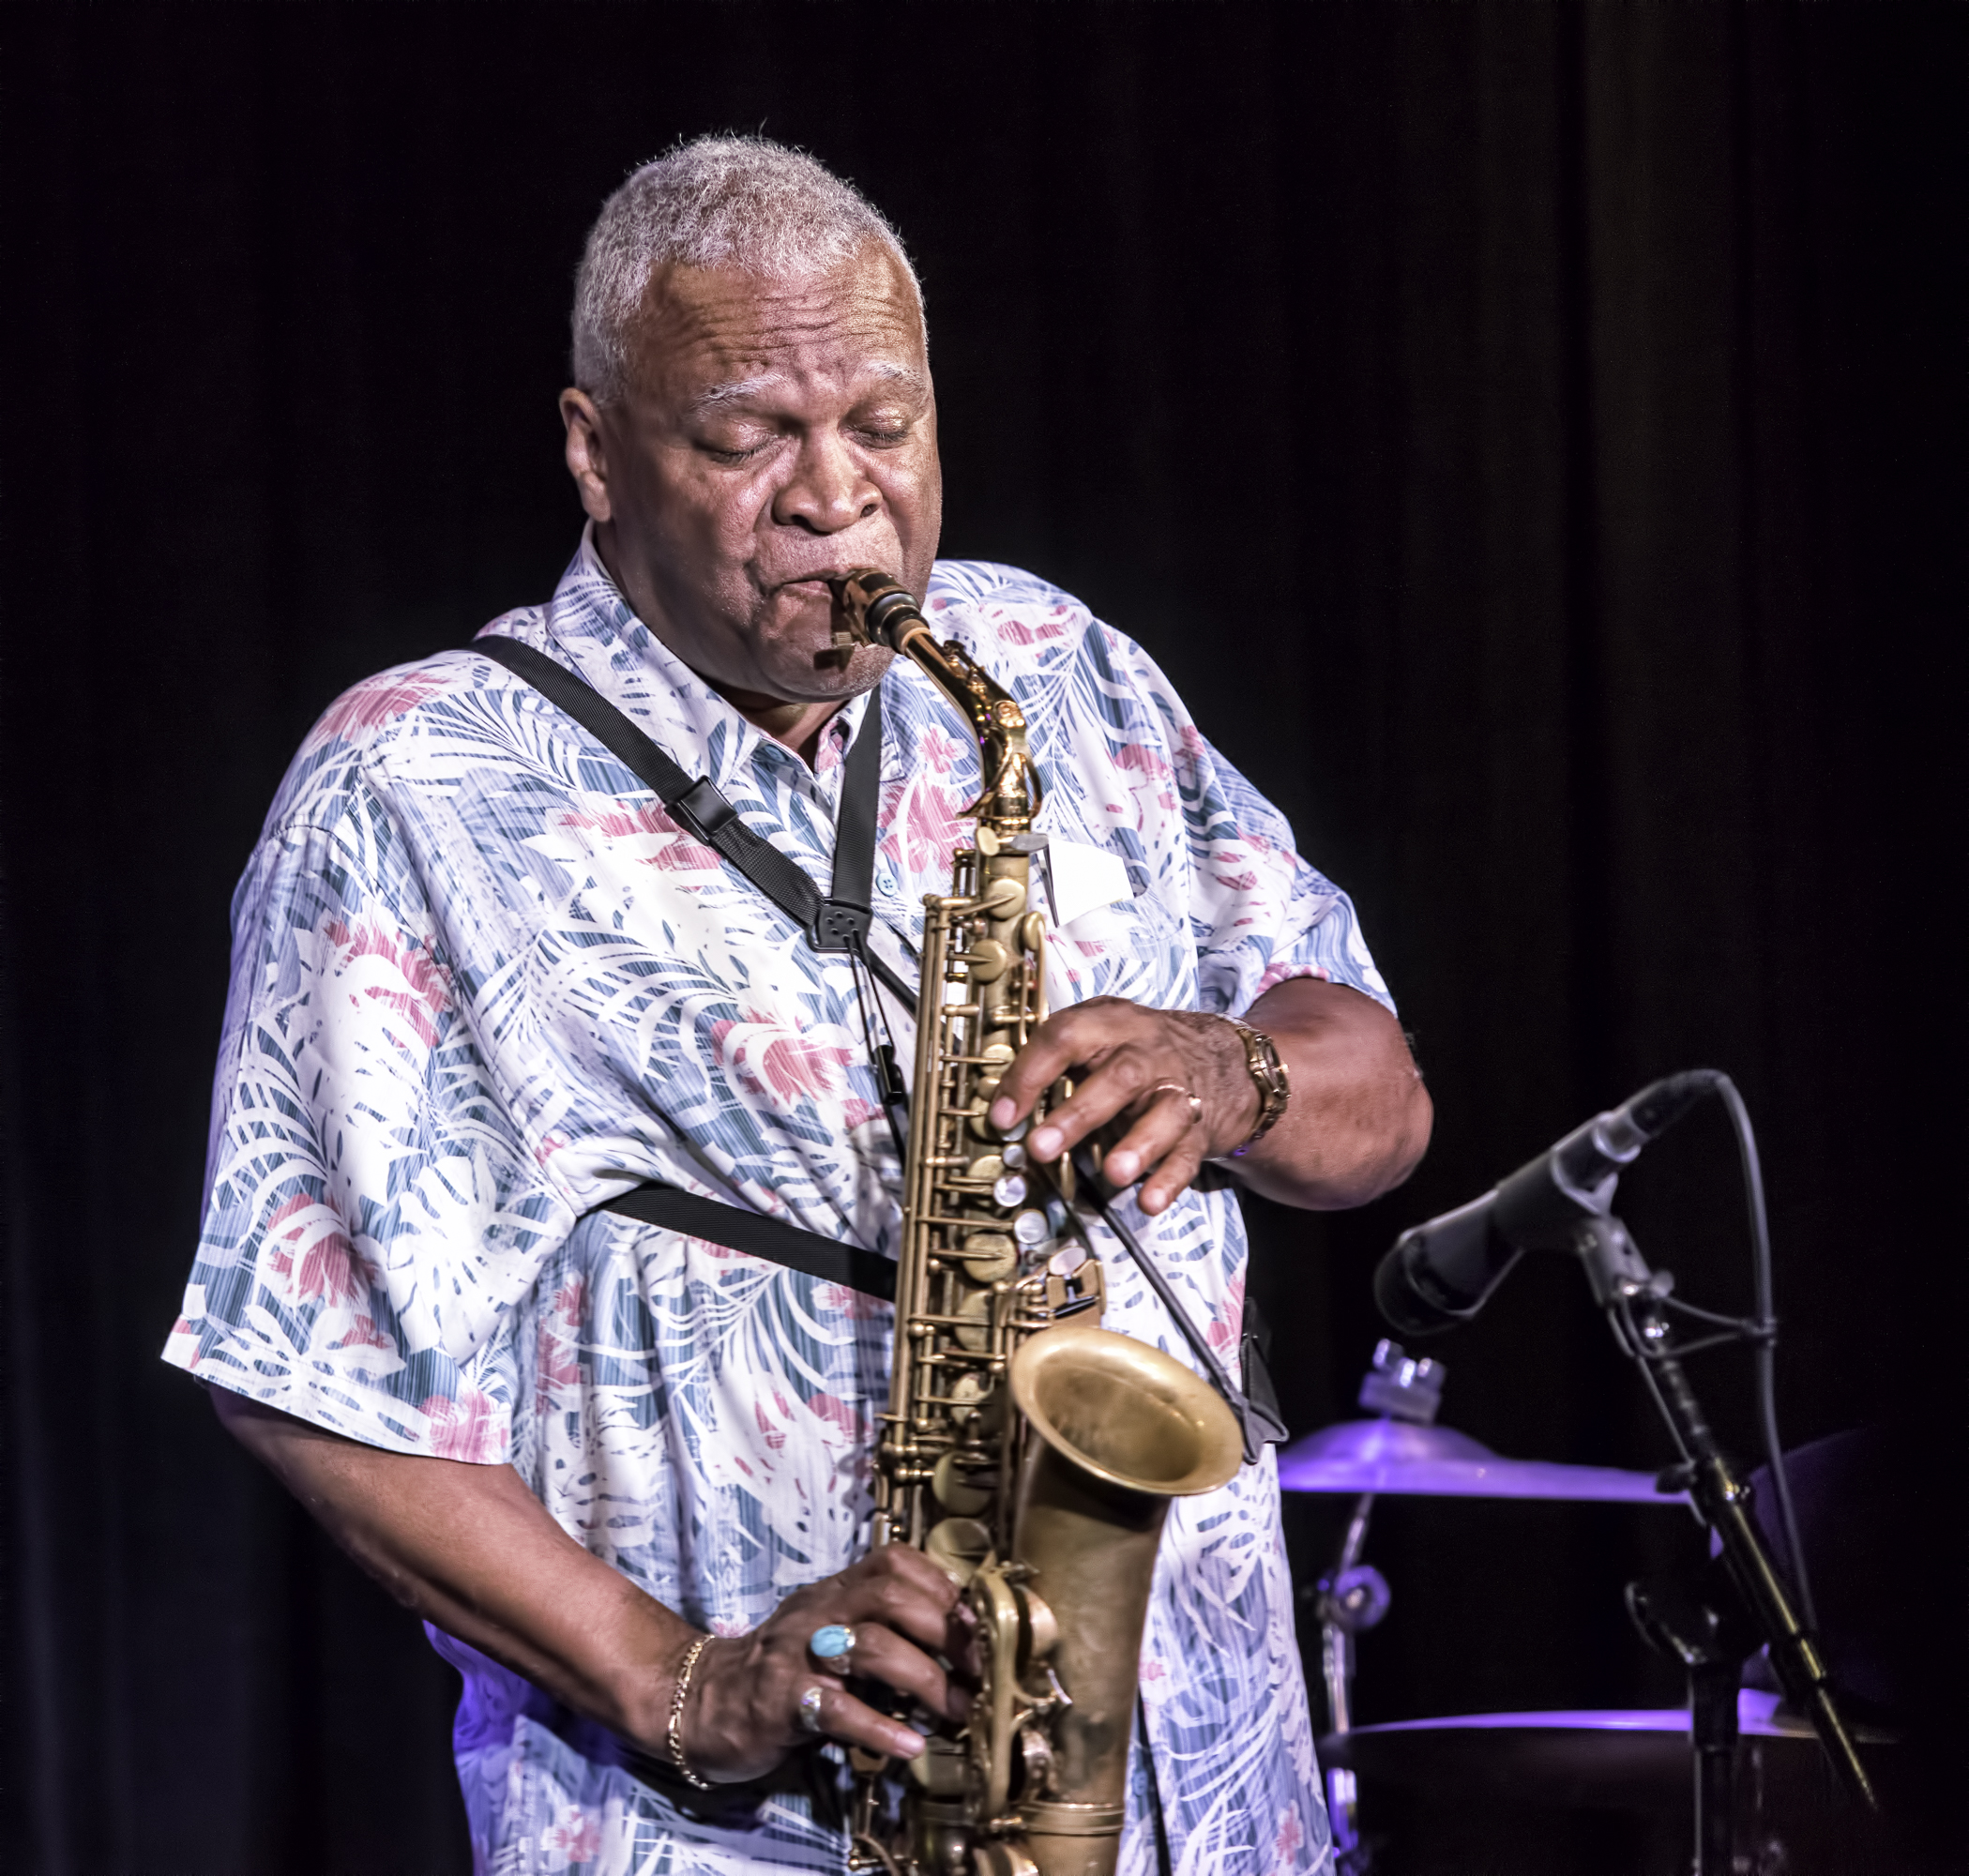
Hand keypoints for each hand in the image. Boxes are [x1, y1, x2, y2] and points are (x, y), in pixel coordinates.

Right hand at [679, 1542, 975, 1783]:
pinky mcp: (781, 1701)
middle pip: (890, 1598)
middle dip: (944, 1632)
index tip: (977, 1624)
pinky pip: (837, 1709)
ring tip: (956, 1711)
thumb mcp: (832, 1631)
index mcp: (836, 1590)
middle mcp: (819, 1612)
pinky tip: (909, 1745)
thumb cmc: (785, 1668)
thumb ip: (881, 1626)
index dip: (942, 1587)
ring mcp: (799, 1654)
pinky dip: (879, 1728)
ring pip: (871, 1648)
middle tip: (978, 1671)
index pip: (895, 1562)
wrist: (705, 1700)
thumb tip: (957, 1637)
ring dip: (925, 1681)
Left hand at [987, 997, 1259, 1214]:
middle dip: (1078, 1114)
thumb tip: (1001, 1110)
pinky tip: (1149, 1201)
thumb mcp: (1099, 1034)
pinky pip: (1187, 1155)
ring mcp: (1177, 1090)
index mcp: (1111, 1025)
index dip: (1030, 1073)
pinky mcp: (1198, 1129)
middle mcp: (1147, 1054)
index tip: (1003, 1115)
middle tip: (1041, 1148)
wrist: (1220, 1058)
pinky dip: (1169, 1179)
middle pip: (1119, 1077)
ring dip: (1138, 1144)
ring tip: (1113, 1173)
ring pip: (1165, 1112)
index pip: (1066, 1036)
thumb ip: (1055, 1063)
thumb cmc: (1138, 1050)